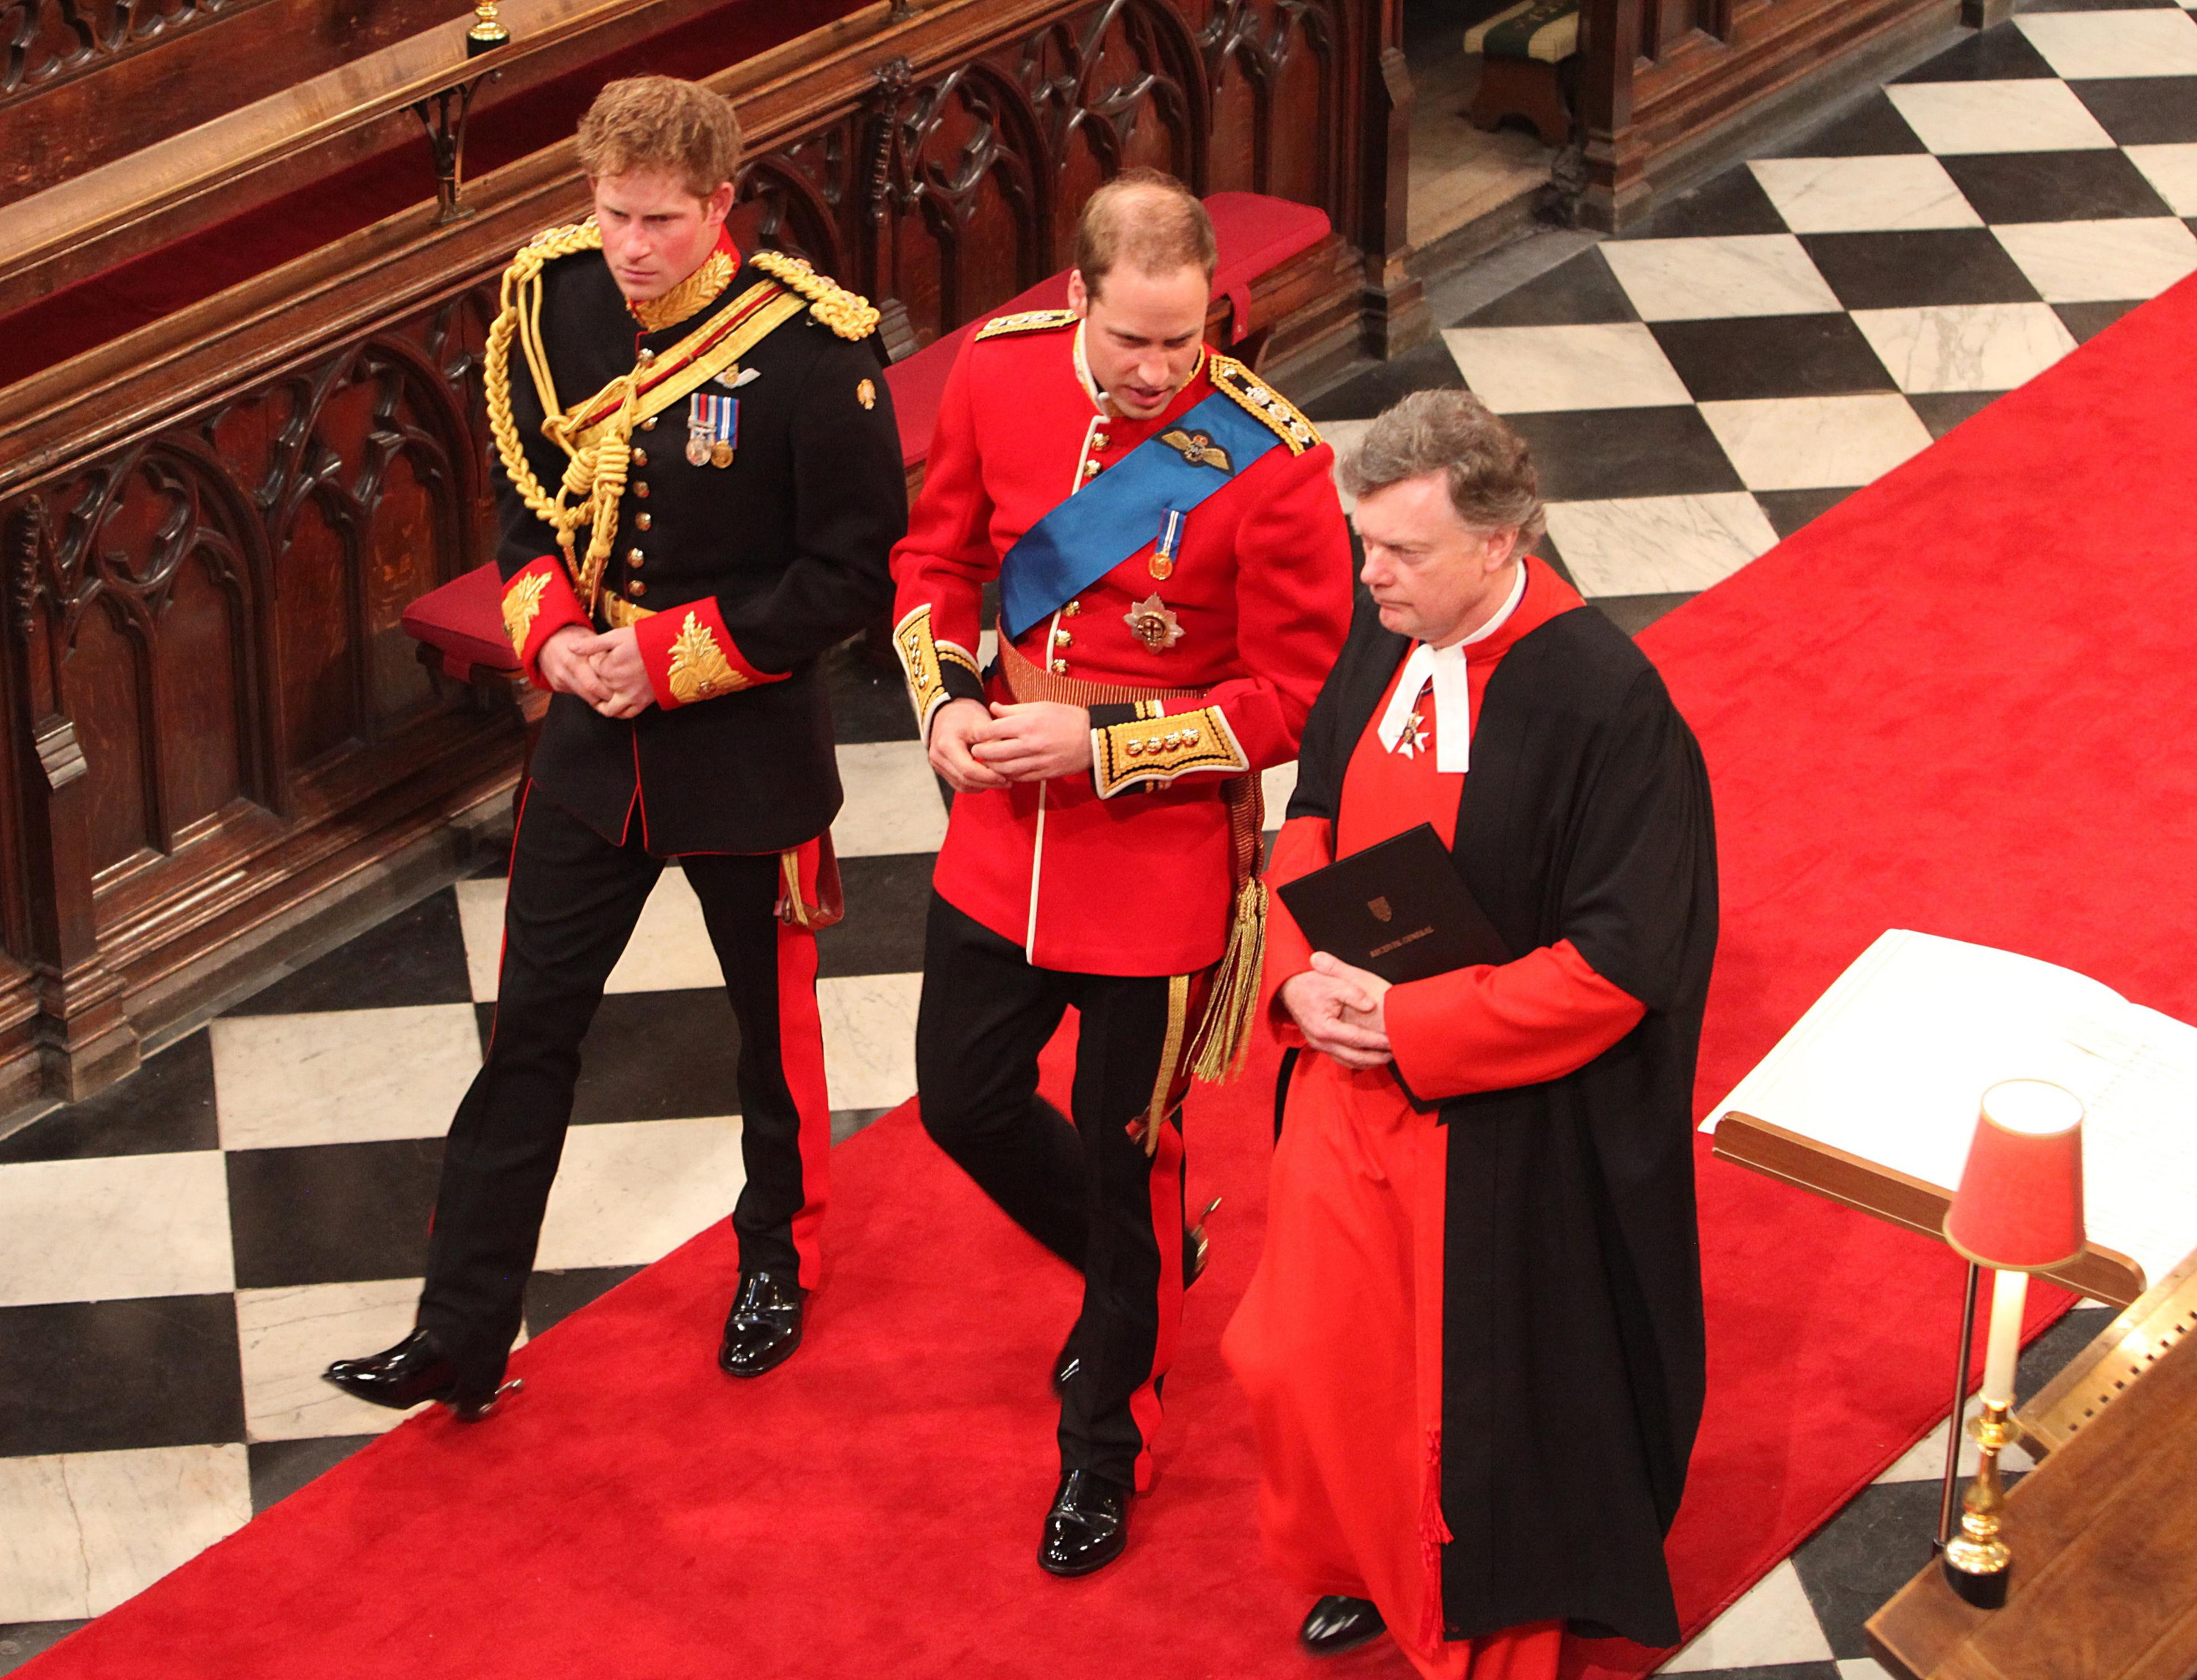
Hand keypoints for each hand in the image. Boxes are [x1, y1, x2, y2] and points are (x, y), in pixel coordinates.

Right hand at [537, 624, 612, 706]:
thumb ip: (601, 652)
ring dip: (598, 698)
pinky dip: (587, 693)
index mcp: (575, 658)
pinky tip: (596, 689)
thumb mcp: (587, 637)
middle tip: (620, 697)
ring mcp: (560, 680)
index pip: (595, 682)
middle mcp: (566, 671)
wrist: (544, 639)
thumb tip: (619, 665)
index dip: (610, 688)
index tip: (622, 689)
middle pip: (590, 692)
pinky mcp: (557, 686)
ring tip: (612, 696)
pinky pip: (575, 693)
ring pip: (583, 696)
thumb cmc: (571, 635)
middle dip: (606, 697)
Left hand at [563, 626, 655, 718]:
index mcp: (608, 668)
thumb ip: (592, 645)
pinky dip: (619, 712)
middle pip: (598, 685)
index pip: (592, 666)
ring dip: (603, 702)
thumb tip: (570, 648)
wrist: (673, 652)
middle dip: (600, 676)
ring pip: (608, 707)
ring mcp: (629, 696)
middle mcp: (616, 685)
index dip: (597, 658)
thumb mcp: (617, 637)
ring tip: (604, 693)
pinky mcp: (642, 702)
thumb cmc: (646, 641)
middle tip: (610, 666)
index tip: (607, 652)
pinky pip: (626, 714)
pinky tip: (616, 704)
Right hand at [928, 698, 1009, 791]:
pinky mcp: (941, 769)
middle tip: (1008, 783)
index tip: (1006, 778)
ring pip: (962, 785)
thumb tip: (1005, 762)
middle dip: (988, 783)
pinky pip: (958, 784)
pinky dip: (975, 785)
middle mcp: (938, 757)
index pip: (968, 770)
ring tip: (1001, 782)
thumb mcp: (981, 722)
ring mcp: (937, 764)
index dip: (988, 777)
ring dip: (982, 786)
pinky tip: (989, 780)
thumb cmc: (966, 714)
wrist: (948, 710)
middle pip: (965, 780)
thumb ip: (992, 742)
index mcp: (947, 744)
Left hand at [970, 701, 1093, 782]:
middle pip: (994, 752)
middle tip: (976, 750)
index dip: (980, 734)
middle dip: (981, 752)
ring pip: (1004, 769)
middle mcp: (1030, 744)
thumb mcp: (1040, 706)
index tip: (978, 735)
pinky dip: (1008, 775)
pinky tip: (1005, 770)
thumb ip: (1014, 710)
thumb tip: (993, 708)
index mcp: (1027, 724)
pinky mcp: (1044, 774)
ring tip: (988, 761)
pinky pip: (1019, 778)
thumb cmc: (1066, 718)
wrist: (1093, 738)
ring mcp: (1037, 761)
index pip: (992, 730)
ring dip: (992, 766)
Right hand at [1280, 953, 1393, 1068]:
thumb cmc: (1312, 985)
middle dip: (1375, 1057)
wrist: (1290, 989)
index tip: (1392, 1040)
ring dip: (1367, 1062)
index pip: (1356, 1039)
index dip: (1376, 1041)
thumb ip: (1354, 994)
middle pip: (1353, 1057)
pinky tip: (1368, 1056)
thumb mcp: (1334, 983)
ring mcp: (1319, 1045)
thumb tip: (1371, 1006)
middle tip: (1394, 1054)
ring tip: (1385, 1057)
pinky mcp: (1320, 1045)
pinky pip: (1340, 1058)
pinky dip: (1356, 1060)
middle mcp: (1320, 1041)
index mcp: (1324, 1028)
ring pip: (1347, 1062)